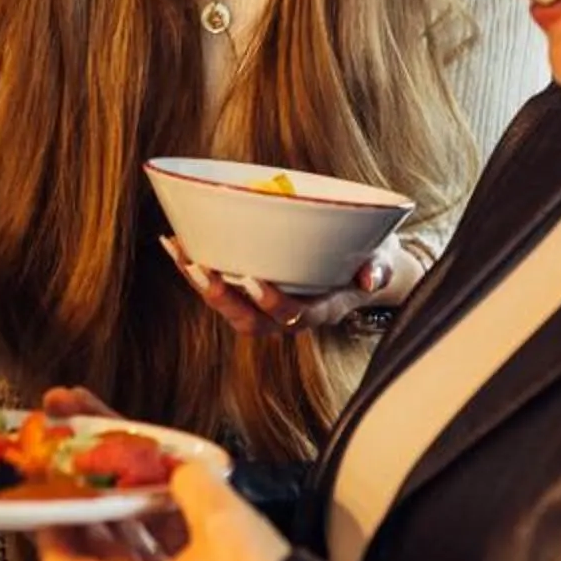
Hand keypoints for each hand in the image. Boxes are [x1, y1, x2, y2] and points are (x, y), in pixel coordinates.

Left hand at [35, 460, 289, 560]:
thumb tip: (180, 468)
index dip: (48, 537)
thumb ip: (190, 482)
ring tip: (103, 455)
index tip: (40, 500)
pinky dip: (152, 517)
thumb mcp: (222, 522)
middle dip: (81, 503)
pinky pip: (163, 549)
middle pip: (97, 552)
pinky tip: (155, 480)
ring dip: (116, 504)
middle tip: (68, 460)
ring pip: (129, 546)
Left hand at [161, 234, 404, 337]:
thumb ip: (379, 267)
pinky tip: (177, 240)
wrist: (363, 269)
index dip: (273, 304)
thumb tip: (370, 278)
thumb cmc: (372, 260)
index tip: (254, 281)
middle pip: (250, 321)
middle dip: (222, 298)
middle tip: (200, 269)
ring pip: (229, 306)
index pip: (293, 318)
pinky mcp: (251, 291)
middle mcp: (290, 315)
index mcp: (321, 310)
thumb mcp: (383, 261)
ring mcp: (268, 306)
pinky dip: (196, 266)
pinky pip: (220, 286)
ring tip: (180, 252)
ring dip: (200, 282)